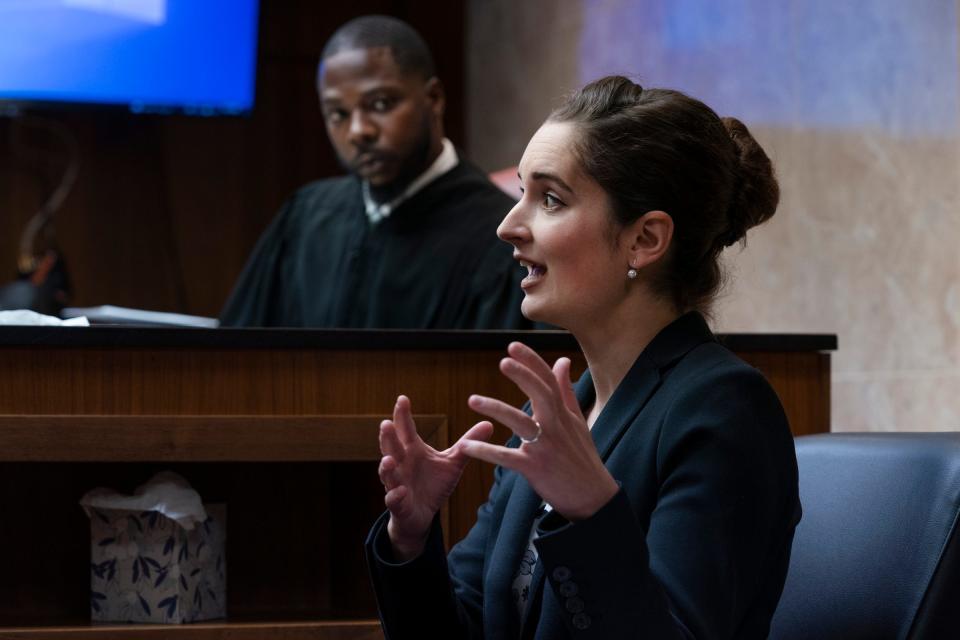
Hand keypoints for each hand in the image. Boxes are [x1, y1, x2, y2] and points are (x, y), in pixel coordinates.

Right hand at [379, 395, 493, 560]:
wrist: (422, 514)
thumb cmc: (434, 483)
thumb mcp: (453, 462)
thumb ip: (468, 444)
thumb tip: (490, 423)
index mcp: (412, 450)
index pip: (405, 429)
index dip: (403, 415)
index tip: (403, 398)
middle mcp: (401, 464)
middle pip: (391, 447)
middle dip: (388, 437)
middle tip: (386, 423)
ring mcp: (397, 483)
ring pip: (387, 473)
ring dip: (386, 466)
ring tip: (389, 459)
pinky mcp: (398, 504)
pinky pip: (394, 499)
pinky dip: (395, 495)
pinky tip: (401, 491)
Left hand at [461, 342, 618, 520]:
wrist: (592, 496)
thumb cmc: (582, 456)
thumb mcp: (578, 420)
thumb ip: (565, 390)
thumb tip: (562, 360)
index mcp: (562, 413)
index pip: (548, 380)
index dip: (531, 361)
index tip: (513, 345)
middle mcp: (555, 426)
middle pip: (539, 394)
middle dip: (522, 376)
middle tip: (503, 361)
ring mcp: (545, 446)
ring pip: (520, 422)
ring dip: (495, 409)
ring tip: (472, 400)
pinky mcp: (534, 468)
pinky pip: (506, 457)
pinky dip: (486, 451)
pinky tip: (467, 445)